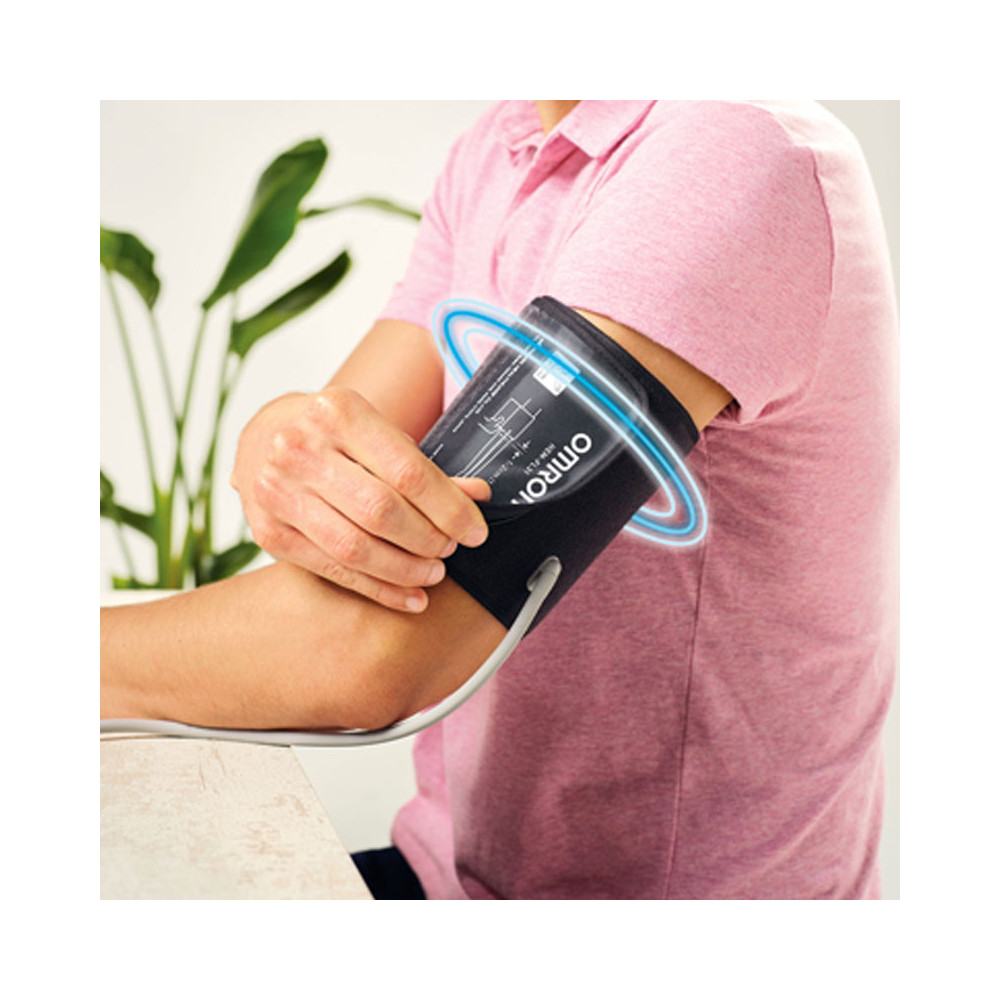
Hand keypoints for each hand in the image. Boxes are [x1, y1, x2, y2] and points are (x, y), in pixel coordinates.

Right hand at [231, 386, 489, 611]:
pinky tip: (408, 596)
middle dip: (427, 539)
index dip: (450, 508)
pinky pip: (333, 570)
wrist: (264, 437)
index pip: (408, 472)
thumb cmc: (334, 435)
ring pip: (355, 547)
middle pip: (381, 512)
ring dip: (405, 569)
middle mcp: (300, 449)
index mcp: (338, 413)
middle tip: (450, 550)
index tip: (475, 531)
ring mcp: (277, 492)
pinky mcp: (269, 532)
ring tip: (433, 572)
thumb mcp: (378, 434)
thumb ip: (424, 467)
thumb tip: (478, 495)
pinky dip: (378, 589)